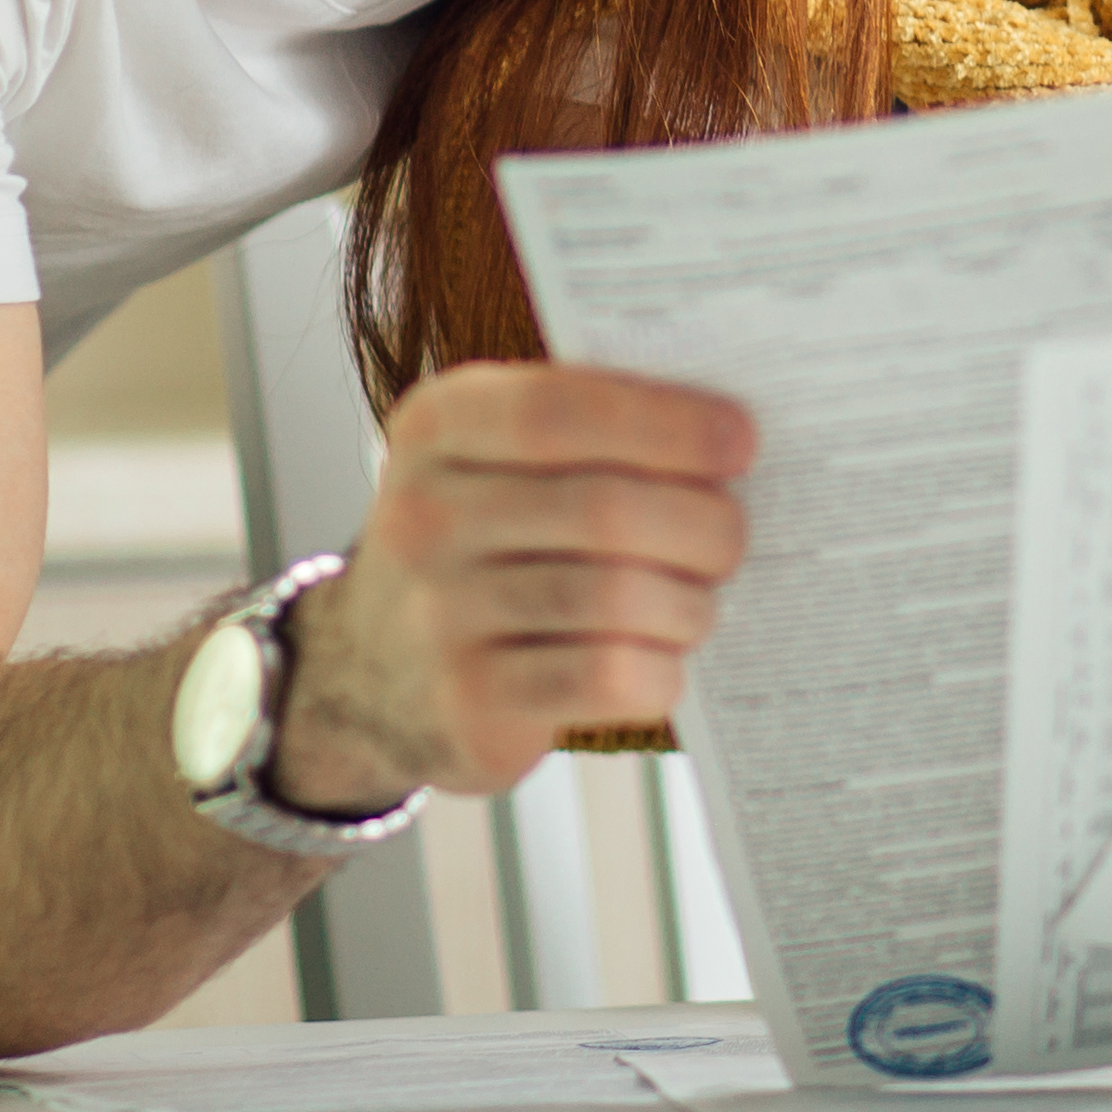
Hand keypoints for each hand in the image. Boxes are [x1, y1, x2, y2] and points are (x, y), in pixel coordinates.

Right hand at [269, 362, 754, 813]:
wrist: (369, 670)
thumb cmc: (476, 542)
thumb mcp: (492, 460)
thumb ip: (586, 427)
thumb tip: (730, 429)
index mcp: (437, 427)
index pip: (559, 409)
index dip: (665, 422)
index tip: (741, 439)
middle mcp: (424, 515)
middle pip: (604, 509)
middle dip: (702, 522)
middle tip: (734, 535)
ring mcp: (438, 613)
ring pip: (615, 597)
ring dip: (689, 602)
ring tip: (700, 600)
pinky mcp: (469, 701)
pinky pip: (604, 676)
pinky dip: (660, 669)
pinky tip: (663, 660)